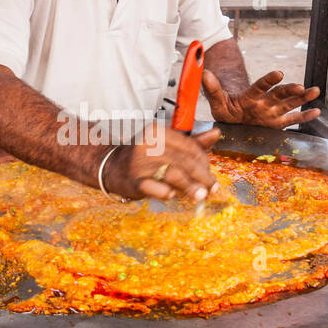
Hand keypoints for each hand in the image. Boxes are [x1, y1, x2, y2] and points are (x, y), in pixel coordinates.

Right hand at [104, 126, 221, 202]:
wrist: (111, 167)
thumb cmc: (144, 157)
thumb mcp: (167, 145)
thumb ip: (192, 141)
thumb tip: (216, 133)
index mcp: (159, 132)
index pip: (189, 147)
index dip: (204, 162)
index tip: (211, 176)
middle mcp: (149, 144)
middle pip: (184, 161)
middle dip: (202, 176)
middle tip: (212, 189)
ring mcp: (140, 162)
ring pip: (173, 173)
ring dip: (189, 186)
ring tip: (201, 196)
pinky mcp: (134, 179)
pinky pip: (153, 186)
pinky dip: (164, 192)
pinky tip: (172, 196)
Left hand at [203, 68, 320, 127]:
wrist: (233, 115)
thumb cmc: (226, 107)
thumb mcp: (217, 100)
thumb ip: (212, 88)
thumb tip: (204, 73)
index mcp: (250, 97)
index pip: (260, 87)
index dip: (268, 80)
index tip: (279, 73)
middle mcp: (264, 102)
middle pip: (279, 95)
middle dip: (290, 90)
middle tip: (301, 86)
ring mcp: (272, 112)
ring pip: (289, 103)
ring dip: (302, 98)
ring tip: (314, 91)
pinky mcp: (277, 122)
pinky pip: (292, 120)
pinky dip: (304, 116)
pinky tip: (316, 111)